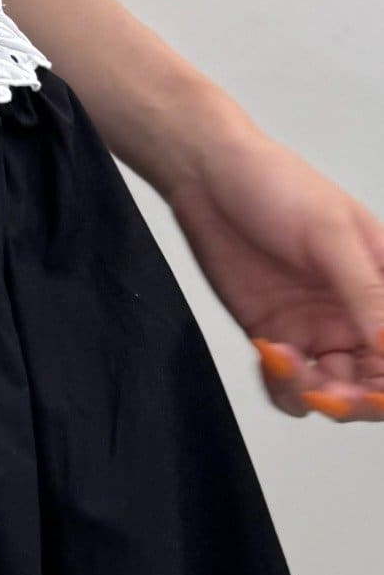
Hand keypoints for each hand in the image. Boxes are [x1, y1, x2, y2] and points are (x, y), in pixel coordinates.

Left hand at [163, 128, 383, 422]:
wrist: (207, 174)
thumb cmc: (277, 184)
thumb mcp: (330, 233)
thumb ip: (364, 290)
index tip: (374, 390)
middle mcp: (355, 314)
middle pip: (375, 384)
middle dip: (359, 399)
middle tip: (331, 394)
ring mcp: (315, 328)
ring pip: (333, 392)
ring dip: (317, 395)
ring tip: (288, 364)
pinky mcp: (274, 334)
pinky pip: (287, 383)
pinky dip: (283, 384)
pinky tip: (269, 352)